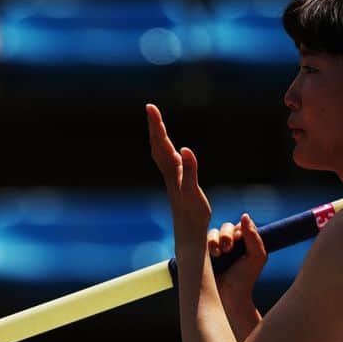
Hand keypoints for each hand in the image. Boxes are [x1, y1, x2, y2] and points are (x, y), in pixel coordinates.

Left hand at [146, 103, 210, 245]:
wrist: (189, 234)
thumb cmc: (192, 215)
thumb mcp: (192, 191)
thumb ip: (190, 170)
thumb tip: (186, 149)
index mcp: (172, 171)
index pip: (161, 143)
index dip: (156, 125)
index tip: (150, 107)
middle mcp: (170, 172)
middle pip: (158, 144)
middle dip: (155, 126)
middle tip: (150, 108)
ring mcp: (173, 178)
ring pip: (162, 152)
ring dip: (158, 136)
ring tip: (156, 122)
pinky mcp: (179, 184)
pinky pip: (169, 160)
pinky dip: (167, 149)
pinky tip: (172, 150)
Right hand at [207, 213, 267, 299]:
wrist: (228, 298)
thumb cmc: (245, 279)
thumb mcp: (256, 256)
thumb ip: (253, 236)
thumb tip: (244, 215)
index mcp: (242, 242)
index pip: (238, 226)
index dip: (237, 230)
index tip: (239, 240)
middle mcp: (228, 244)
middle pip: (224, 227)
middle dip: (226, 235)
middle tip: (228, 249)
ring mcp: (214, 249)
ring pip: (211, 233)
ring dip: (214, 240)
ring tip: (217, 254)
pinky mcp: (201, 255)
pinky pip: (199, 241)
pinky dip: (203, 244)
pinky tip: (209, 254)